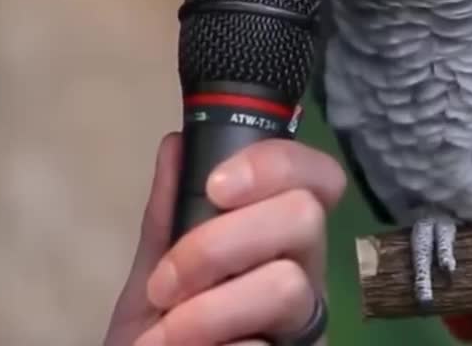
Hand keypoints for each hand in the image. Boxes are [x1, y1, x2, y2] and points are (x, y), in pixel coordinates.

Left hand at [103, 131, 346, 345]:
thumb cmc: (162, 331)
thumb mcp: (155, 269)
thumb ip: (169, 215)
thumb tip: (177, 144)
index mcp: (278, 236)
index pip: (316, 176)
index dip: (275, 164)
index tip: (215, 187)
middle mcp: (305, 273)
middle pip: (304, 216)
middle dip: (220, 244)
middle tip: (166, 283)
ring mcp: (306, 324)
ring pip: (289, 285)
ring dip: (209, 310)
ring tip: (165, 336)